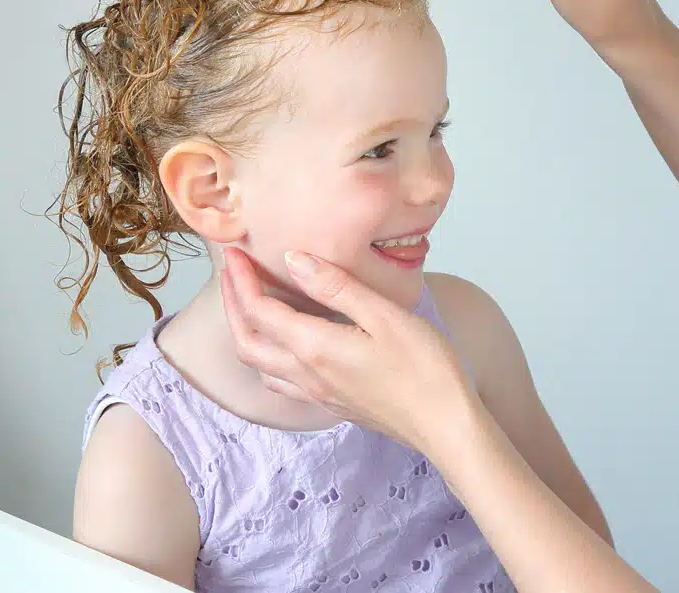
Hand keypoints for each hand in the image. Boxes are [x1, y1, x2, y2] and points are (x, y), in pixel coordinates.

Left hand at [219, 247, 472, 452]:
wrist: (445, 424)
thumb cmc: (424, 367)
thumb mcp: (385, 315)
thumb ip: (337, 287)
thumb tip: (293, 260)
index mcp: (314, 347)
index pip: (259, 311)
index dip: (241, 281)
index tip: (235, 253)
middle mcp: (306, 374)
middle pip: (248, 342)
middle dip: (233, 305)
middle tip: (235, 274)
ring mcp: (318, 394)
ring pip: (261, 366)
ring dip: (248, 333)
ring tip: (255, 304)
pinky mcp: (333, 403)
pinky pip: (283, 381)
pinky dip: (270, 356)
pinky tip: (289, 344)